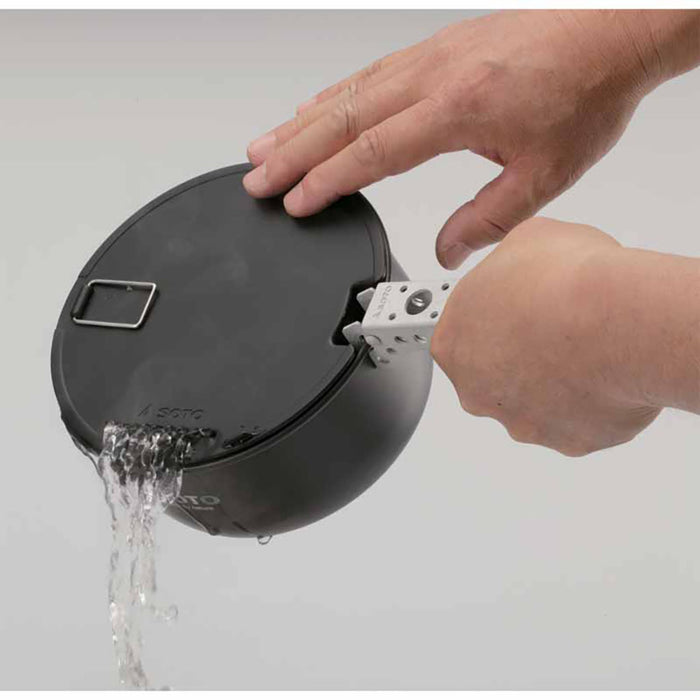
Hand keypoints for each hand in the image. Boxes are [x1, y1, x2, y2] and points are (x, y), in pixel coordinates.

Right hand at [243, 10, 676, 267]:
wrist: (613, 32)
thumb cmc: (585, 95)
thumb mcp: (545, 175)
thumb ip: (489, 221)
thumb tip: (448, 252)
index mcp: (458, 109)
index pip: (372, 151)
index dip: (327, 180)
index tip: (295, 201)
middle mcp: (433, 76)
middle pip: (343, 117)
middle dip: (292, 152)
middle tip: (255, 178)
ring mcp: (430, 57)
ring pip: (348, 91)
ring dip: (301, 121)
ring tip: (264, 147)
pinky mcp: (435, 48)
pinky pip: (368, 73)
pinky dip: (332, 95)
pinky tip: (312, 109)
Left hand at [430, 217, 699, 455]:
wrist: (621, 322)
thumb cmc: (567, 281)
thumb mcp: (524, 242)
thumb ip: (506, 268)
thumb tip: (519, 269)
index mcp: (452, 341)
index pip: (459, 335)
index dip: (487, 319)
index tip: (502, 314)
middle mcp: (476, 390)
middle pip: (491, 375)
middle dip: (518, 354)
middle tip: (552, 325)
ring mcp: (518, 420)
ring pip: (532, 402)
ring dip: (552, 380)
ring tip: (587, 344)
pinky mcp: (565, 444)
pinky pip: (573, 422)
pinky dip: (589, 403)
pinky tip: (606, 372)